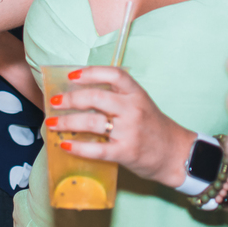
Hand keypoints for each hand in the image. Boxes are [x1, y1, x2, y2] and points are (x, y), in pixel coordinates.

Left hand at [47, 66, 195, 186]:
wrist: (175, 154)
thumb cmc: (153, 127)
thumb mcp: (140, 104)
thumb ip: (117, 97)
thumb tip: (80, 93)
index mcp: (136, 94)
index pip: (113, 74)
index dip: (90, 72)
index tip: (71, 76)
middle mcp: (133, 109)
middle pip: (96, 97)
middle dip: (70, 99)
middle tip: (54, 101)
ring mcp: (129, 131)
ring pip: (92, 122)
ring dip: (67, 122)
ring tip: (52, 123)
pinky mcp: (126, 152)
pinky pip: (97, 149)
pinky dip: (78, 147)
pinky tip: (65, 144)